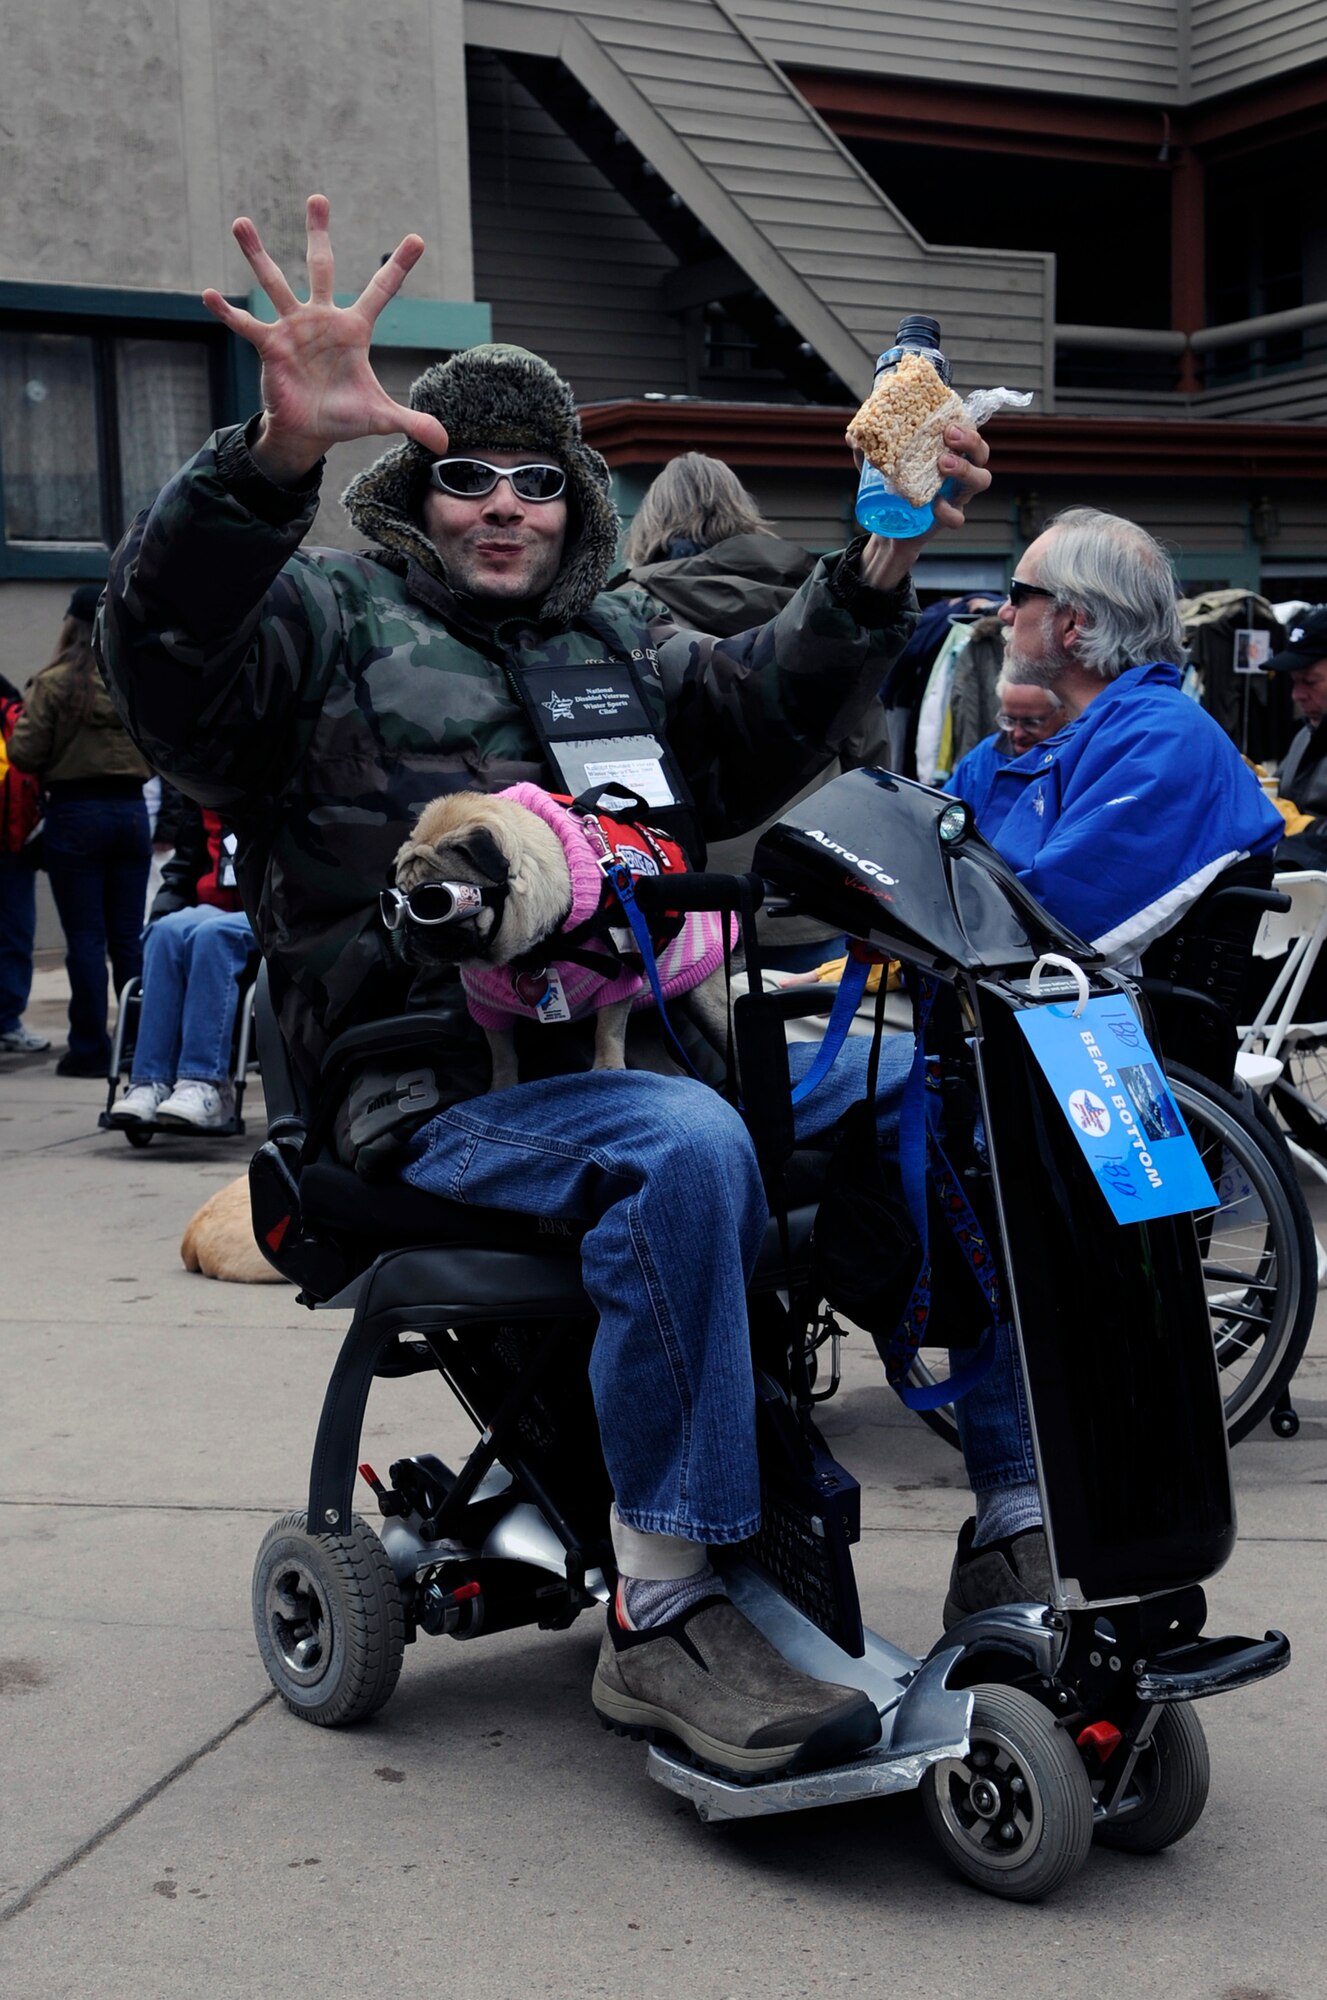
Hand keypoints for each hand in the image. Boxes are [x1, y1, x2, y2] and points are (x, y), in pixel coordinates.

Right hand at [202, 194, 449, 484]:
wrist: (309, 431)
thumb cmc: (344, 418)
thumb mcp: (380, 419)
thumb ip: (412, 423)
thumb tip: (444, 444)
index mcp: (354, 329)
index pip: (381, 291)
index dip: (398, 266)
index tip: (418, 239)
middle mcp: (322, 319)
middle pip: (321, 267)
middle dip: (319, 233)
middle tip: (318, 198)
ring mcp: (293, 328)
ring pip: (274, 283)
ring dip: (257, 254)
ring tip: (241, 222)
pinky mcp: (269, 345)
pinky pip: (245, 325)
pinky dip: (226, 312)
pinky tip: (208, 295)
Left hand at [858, 421, 992, 591]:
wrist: (889, 527)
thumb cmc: (891, 487)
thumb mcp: (876, 466)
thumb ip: (866, 450)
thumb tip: (852, 436)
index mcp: (947, 451)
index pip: (967, 430)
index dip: (965, 423)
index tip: (947, 419)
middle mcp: (959, 470)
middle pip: (981, 452)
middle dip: (970, 441)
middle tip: (948, 436)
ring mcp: (958, 494)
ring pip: (981, 479)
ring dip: (965, 469)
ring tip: (943, 464)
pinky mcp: (950, 516)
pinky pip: (959, 516)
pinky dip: (949, 511)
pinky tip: (935, 506)